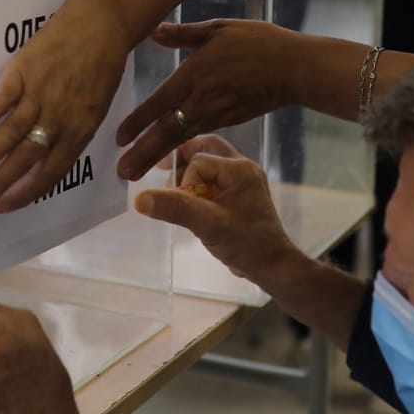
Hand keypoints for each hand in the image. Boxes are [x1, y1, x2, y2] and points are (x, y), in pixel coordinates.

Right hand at [0, 0, 131, 214]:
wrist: (102, 21)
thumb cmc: (101, 66)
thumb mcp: (94, 106)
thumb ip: (69, 132)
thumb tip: (40, 158)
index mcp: (80, 130)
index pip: (51, 172)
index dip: (25, 193)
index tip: (2, 210)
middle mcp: (59, 117)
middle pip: (24, 160)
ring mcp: (40, 93)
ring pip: (9, 134)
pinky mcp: (24, 70)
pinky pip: (2, 98)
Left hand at [116, 20, 301, 180]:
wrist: (294, 70)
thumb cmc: (258, 43)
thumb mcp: (218, 29)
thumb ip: (183, 34)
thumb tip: (152, 31)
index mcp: (196, 75)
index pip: (159, 103)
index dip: (137, 122)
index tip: (118, 139)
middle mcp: (202, 100)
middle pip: (166, 132)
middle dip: (142, 153)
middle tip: (121, 172)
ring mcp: (216, 115)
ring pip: (180, 140)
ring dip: (156, 156)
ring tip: (135, 172)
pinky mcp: (228, 122)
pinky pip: (197, 137)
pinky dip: (179, 150)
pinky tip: (167, 155)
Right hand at [135, 135, 299, 283]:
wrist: (273, 265)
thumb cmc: (245, 244)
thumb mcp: (207, 225)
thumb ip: (175, 208)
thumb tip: (140, 199)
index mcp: (238, 169)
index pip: (198, 160)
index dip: (183, 180)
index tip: (179, 202)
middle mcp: (244, 168)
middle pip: (206, 147)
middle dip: (183, 157)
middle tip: (163, 170)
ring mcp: (245, 179)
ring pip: (212, 160)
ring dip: (191, 170)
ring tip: (176, 189)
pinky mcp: (243, 193)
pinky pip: (217, 176)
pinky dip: (201, 183)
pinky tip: (193, 201)